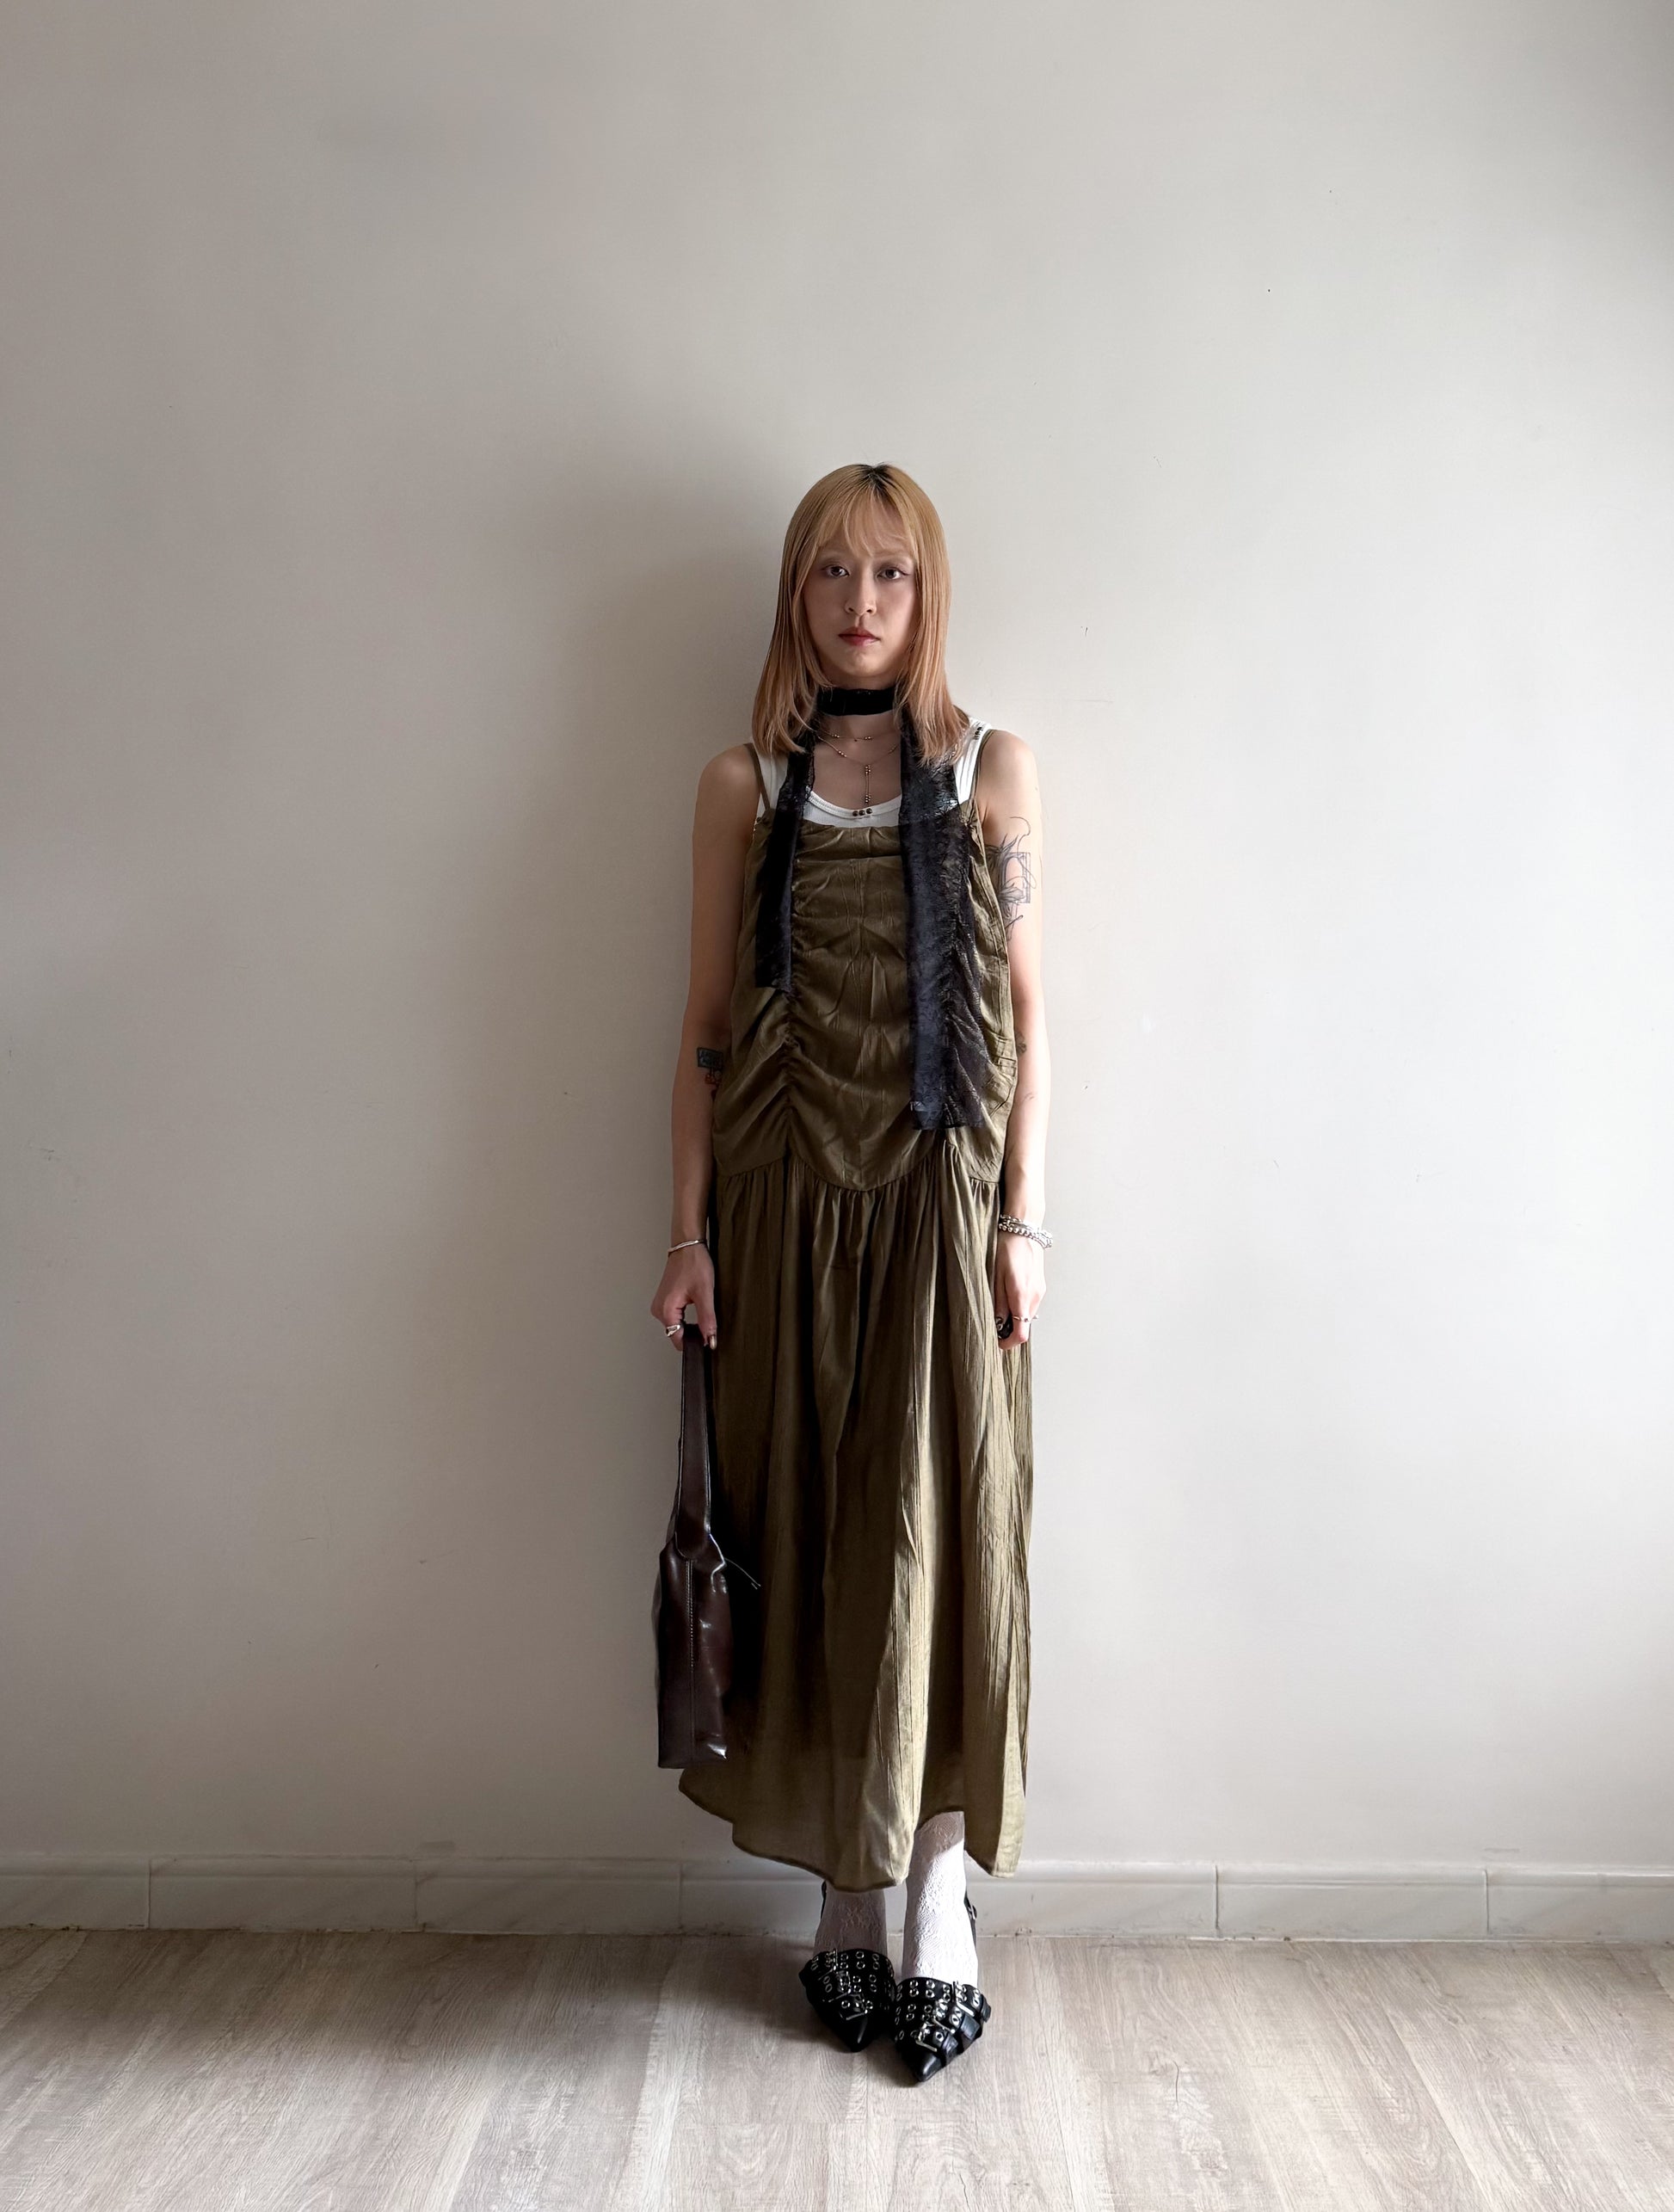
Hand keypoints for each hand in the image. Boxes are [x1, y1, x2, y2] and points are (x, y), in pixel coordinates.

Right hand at [651, 1242, 716, 1349]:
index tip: (708, 1342)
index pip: (678, 1340)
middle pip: (676, 1333)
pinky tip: (696, 1309)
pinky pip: (675, 1317)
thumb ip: (707, 1320)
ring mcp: (660, 1304)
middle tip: (709, 1325)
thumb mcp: (705, 1293)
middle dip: (693, 1334)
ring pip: (676, 1326)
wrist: (687, 1246)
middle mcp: (659, 1309)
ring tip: (702, 1313)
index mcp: (665, 1310)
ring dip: (690, 1325)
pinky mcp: (664, 1300)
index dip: (694, 1343)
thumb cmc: (694, 1263)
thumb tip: (709, 1340)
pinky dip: (686, 1318)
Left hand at [993, 1231, 1044, 1350]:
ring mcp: (1040, 1290)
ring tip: (998, 1305)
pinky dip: (1020, 1306)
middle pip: (1024, 1325)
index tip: (996, 1343)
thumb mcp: (995, 1276)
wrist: (1024, 1228)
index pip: (1020, 1334)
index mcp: (1021, 1296)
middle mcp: (1035, 1296)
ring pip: (1027, 1315)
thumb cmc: (1006, 1248)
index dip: (1008, 1343)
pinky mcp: (1041, 1284)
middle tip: (993, 1323)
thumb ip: (997, 1302)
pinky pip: (1031, 1303)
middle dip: (1009, 1330)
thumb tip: (997, 1324)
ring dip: (1015, 1317)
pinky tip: (1008, 1293)